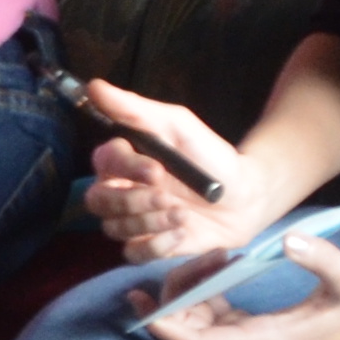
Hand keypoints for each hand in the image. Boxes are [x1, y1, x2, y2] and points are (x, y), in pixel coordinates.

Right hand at [71, 79, 266, 264]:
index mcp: (125, 159)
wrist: (245, 197)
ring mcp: (132, 220)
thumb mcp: (177, 125)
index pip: (102, 162)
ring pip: (114, 228)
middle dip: (133, 201)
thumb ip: (133, 108)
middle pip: (98, 201)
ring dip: (151, 222)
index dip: (126, 168)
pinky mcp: (148, 246)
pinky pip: (134, 253)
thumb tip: (93, 86)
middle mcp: (122, 189)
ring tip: (183, 215)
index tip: (157, 170)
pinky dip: (158, 245)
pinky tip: (182, 233)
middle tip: (168, 198)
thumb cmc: (211, 157)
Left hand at [139, 232, 339, 339]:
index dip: (164, 327)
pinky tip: (218, 260)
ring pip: (196, 319)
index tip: (141, 304)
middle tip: (195, 256)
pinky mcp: (250, 324)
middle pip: (188, 329)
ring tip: (214, 253)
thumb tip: (287, 239)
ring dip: (190, 289)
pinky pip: (211, 311)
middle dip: (175, 296)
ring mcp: (247, 334)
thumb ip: (321, 258)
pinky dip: (203, 289)